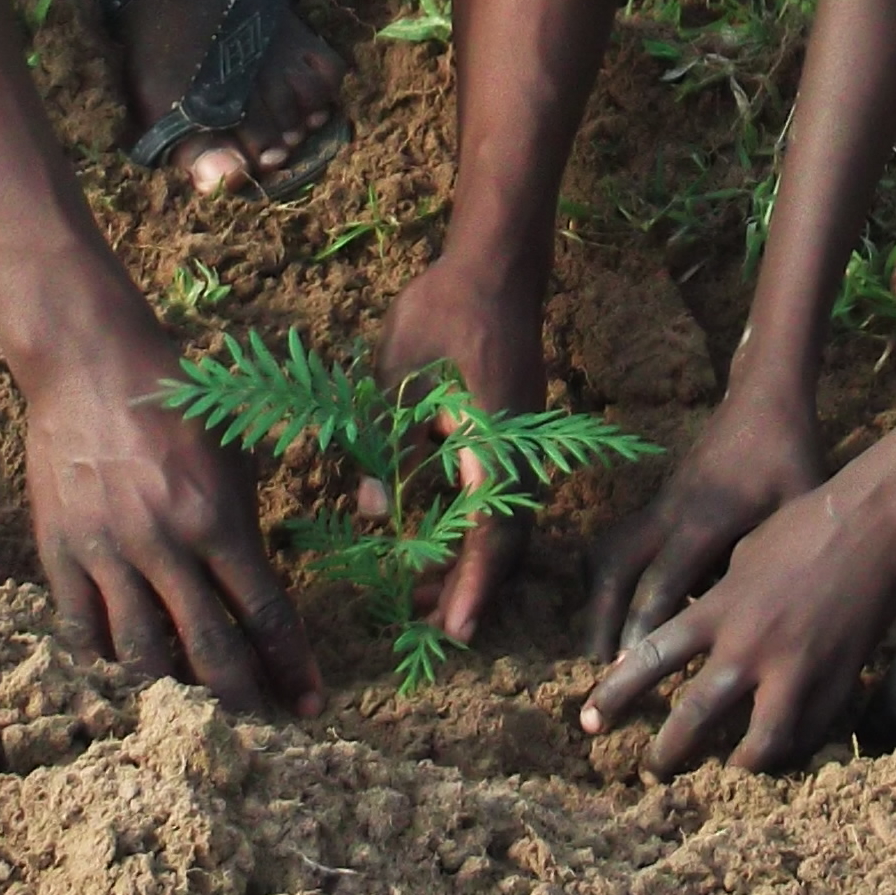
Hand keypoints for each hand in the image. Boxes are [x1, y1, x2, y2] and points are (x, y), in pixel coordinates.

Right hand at [23, 338, 322, 717]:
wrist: (91, 364)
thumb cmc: (177, 402)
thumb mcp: (233, 452)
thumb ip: (247, 522)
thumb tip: (263, 592)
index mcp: (218, 518)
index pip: (265, 611)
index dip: (292, 664)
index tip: (313, 702)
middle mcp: (165, 545)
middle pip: (208, 648)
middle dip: (243, 699)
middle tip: (266, 738)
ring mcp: (108, 552)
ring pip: (142, 652)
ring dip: (173, 696)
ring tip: (195, 727)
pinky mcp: (60, 551)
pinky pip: (82, 628)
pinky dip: (103, 665)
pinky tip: (123, 691)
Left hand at [370, 251, 549, 649]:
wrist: (494, 265)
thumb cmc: (441, 311)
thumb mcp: (396, 377)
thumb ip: (384, 446)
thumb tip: (368, 511)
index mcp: (496, 441)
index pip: (491, 533)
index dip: (470, 585)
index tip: (452, 629)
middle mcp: (522, 451)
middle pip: (505, 540)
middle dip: (466, 585)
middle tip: (421, 620)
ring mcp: (527, 442)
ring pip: (508, 520)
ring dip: (470, 558)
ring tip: (423, 586)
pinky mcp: (519, 432)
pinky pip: (504, 494)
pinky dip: (476, 526)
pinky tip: (439, 532)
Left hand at [577, 481, 895, 774]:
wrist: (870, 526)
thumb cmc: (801, 527)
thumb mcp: (741, 557)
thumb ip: (716, 601)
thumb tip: (695, 635)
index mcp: (718, 610)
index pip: (649, 661)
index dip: (614, 696)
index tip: (592, 723)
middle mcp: (749, 647)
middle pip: (694, 717)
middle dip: (667, 753)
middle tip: (651, 769)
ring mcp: (796, 672)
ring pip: (757, 745)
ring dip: (736, 765)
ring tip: (725, 773)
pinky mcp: (836, 684)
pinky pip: (806, 735)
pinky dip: (789, 750)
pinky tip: (780, 752)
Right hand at [578, 384, 825, 657]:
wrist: (762, 400)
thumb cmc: (788, 454)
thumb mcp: (799, 501)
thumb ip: (780, 555)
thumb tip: (775, 620)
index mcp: (707, 517)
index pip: (664, 578)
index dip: (644, 623)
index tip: (625, 666)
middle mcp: (671, 512)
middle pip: (616, 566)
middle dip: (602, 618)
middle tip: (597, 668)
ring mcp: (660, 505)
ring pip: (609, 553)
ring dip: (599, 599)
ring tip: (600, 649)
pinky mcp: (659, 504)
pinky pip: (620, 543)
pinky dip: (610, 578)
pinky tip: (616, 611)